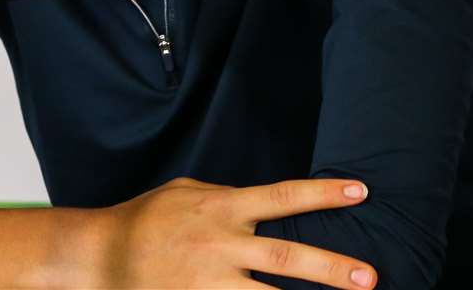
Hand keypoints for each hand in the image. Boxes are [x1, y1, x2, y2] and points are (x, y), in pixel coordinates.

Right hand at [103, 175, 375, 288]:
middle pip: (285, 258)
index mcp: (221, 207)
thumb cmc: (147, 220)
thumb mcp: (185, 192)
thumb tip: (262, 202)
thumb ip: (225, 197)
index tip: (360, 191)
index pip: (282, 197)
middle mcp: (221, 244)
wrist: (102, 256)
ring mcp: (209, 282)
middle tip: (370, 277)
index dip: (323, 194)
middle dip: (330, 268)